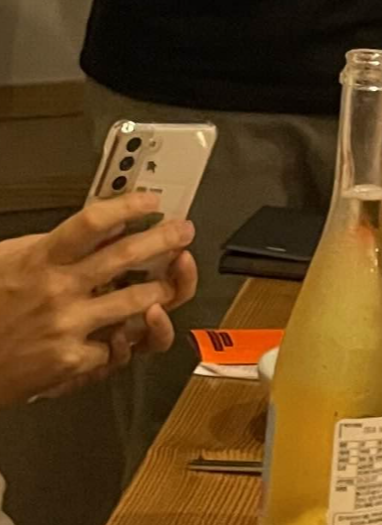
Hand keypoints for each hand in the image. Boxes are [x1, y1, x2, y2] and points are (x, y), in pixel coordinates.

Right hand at [0, 196, 195, 407]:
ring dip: (161, 290)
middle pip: (126, 254)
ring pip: (136, 301)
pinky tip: (123, 335)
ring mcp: (68, 326)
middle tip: (182, 231)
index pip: (93, 221)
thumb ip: (49, 244)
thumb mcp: (8, 260)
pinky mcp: (69, 362)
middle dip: (164, 239)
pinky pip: (113, 349)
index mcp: (41, 259)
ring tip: (170, 283)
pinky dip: (121, 342)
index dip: (128, 206)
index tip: (150, 201)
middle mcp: (59, 289)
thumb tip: (95, 229)